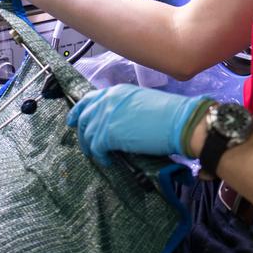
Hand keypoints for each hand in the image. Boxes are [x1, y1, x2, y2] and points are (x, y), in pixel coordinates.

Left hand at [66, 84, 208, 165]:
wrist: (179, 121)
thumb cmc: (168, 114)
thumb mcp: (141, 103)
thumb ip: (124, 109)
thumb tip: (118, 123)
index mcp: (117, 92)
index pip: (89, 100)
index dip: (79, 112)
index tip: (73, 121)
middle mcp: (107, 101)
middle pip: (84, 117)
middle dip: (82, 133)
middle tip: (85, 145)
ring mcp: (106, 117)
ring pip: (88, 134)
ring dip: (92, 147)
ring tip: (101, 156)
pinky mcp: (108, 134)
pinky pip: (96, 148)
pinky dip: (101, 156)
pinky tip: (108, 160)